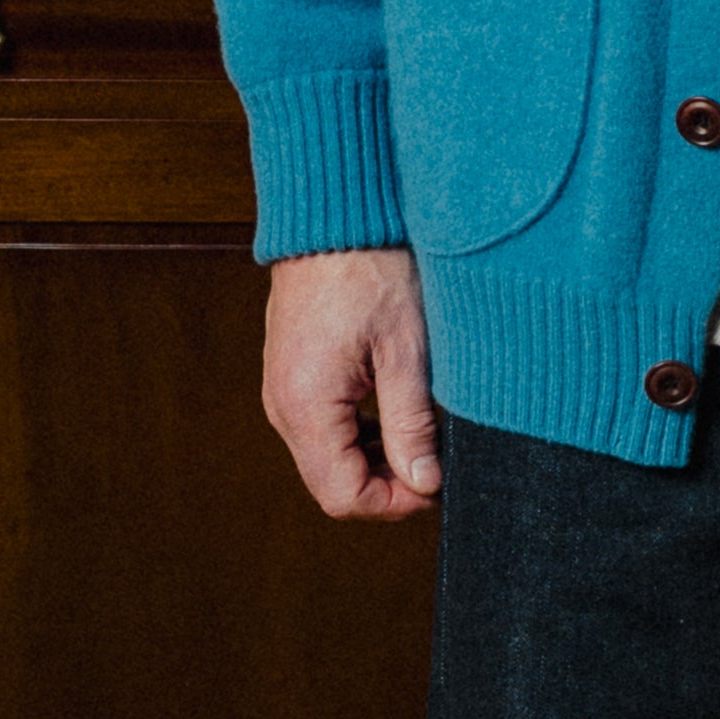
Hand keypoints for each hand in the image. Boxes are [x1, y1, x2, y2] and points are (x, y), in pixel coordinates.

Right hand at [262, 247, 440, 520]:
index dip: (394, 503)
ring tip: (421, 434)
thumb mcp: (407, 351)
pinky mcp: (292, 375)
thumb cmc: (371, 269)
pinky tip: (396, 411)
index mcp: (306, 405)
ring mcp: (282, 391)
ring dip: (375, 460)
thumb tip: (424, 482)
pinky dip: (360, 434)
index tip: (437, 484)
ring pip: (328, 459)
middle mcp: (283, 406)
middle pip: (332, 484)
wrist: (335, 215)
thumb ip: (412, 425)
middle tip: (435, 461)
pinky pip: (322, 428)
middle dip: (387, 485)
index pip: (344, 496)